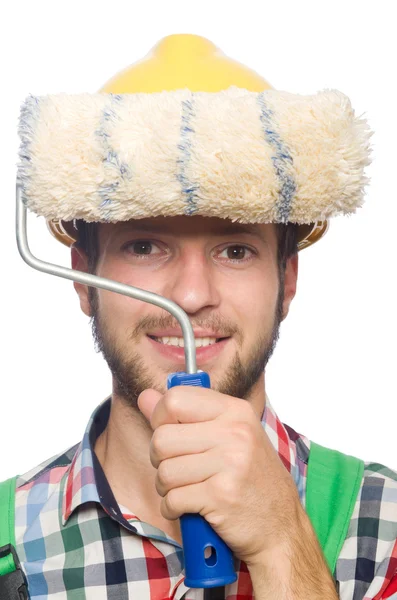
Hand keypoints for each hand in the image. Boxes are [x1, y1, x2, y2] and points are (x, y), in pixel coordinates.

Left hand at [138, 385, 303, 566]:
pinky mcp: (221, 496)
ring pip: (164, 471)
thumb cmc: (252, 480)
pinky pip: (172, 499)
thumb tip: (145, 397)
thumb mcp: (226, 437)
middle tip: (180, 469)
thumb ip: (183, 416)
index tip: (172, 435)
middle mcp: (234, 432)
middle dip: (161, 459)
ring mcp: (230, 463)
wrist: (281, 527)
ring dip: (167, 488)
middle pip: (162, 438)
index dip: (161, 419)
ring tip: (188, 489)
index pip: (175, 399)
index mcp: (234, 411)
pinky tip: (190, 508)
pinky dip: (173, 509)